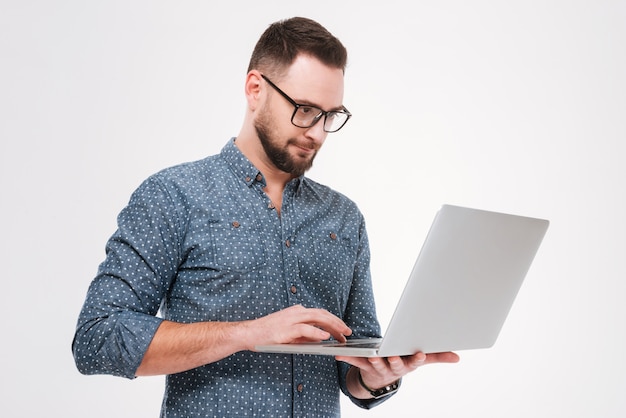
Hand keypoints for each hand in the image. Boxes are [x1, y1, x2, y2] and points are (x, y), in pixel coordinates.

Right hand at [247, 305, 351, 349]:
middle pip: (322, 314)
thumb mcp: (290, 334)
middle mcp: (296, 312)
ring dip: (332, 326)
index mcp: (297, 312)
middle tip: (348, 332)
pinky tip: (325, 336)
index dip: (334, 321)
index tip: (343, 330)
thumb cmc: (267, 334)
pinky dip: (316, 331)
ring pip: (317, 318)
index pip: (320, 314)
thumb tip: (321, 338)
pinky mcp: (285, 329)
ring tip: (341, 334)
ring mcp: (290, 319)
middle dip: (337, 322)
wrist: (249, 333)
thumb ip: (305, 335)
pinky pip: (304, 328)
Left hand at [336, 351, 458, 397]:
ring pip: (376, 364)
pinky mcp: (365, 365)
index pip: (414, 362)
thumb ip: (438, 357)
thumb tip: (457, 357)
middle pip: (395, 364)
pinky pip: (356, 361)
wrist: (381, 379)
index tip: (420, 354)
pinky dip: (348, 358)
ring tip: (372, 356)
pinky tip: (339, 355)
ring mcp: (379, 367)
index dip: (417, 359)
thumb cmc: (402, 362)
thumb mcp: (419, 360)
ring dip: (374, 360)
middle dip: (395, 360)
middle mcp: (393, 367)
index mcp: (407, 364)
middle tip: (393, 356)